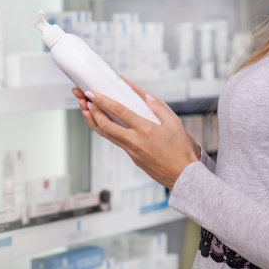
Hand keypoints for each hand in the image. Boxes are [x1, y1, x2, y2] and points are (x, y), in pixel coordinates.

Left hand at [72, 77, 199, 188]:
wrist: (183, 175)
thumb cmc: (181, 149)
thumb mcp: (174, 122)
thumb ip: (158, 106)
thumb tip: (145, 95)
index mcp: (145, 129)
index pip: (119, 111)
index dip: (103, 101)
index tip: (93, 93)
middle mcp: (135, 141)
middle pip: (105, 125)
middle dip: (92, 111)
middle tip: (84, 99)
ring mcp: (131, 151)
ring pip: (106, 135)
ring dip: (94, 121)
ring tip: (86, 109)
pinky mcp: (132, 157)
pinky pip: (115, 141)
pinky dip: (105, 130)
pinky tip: (102, 123)